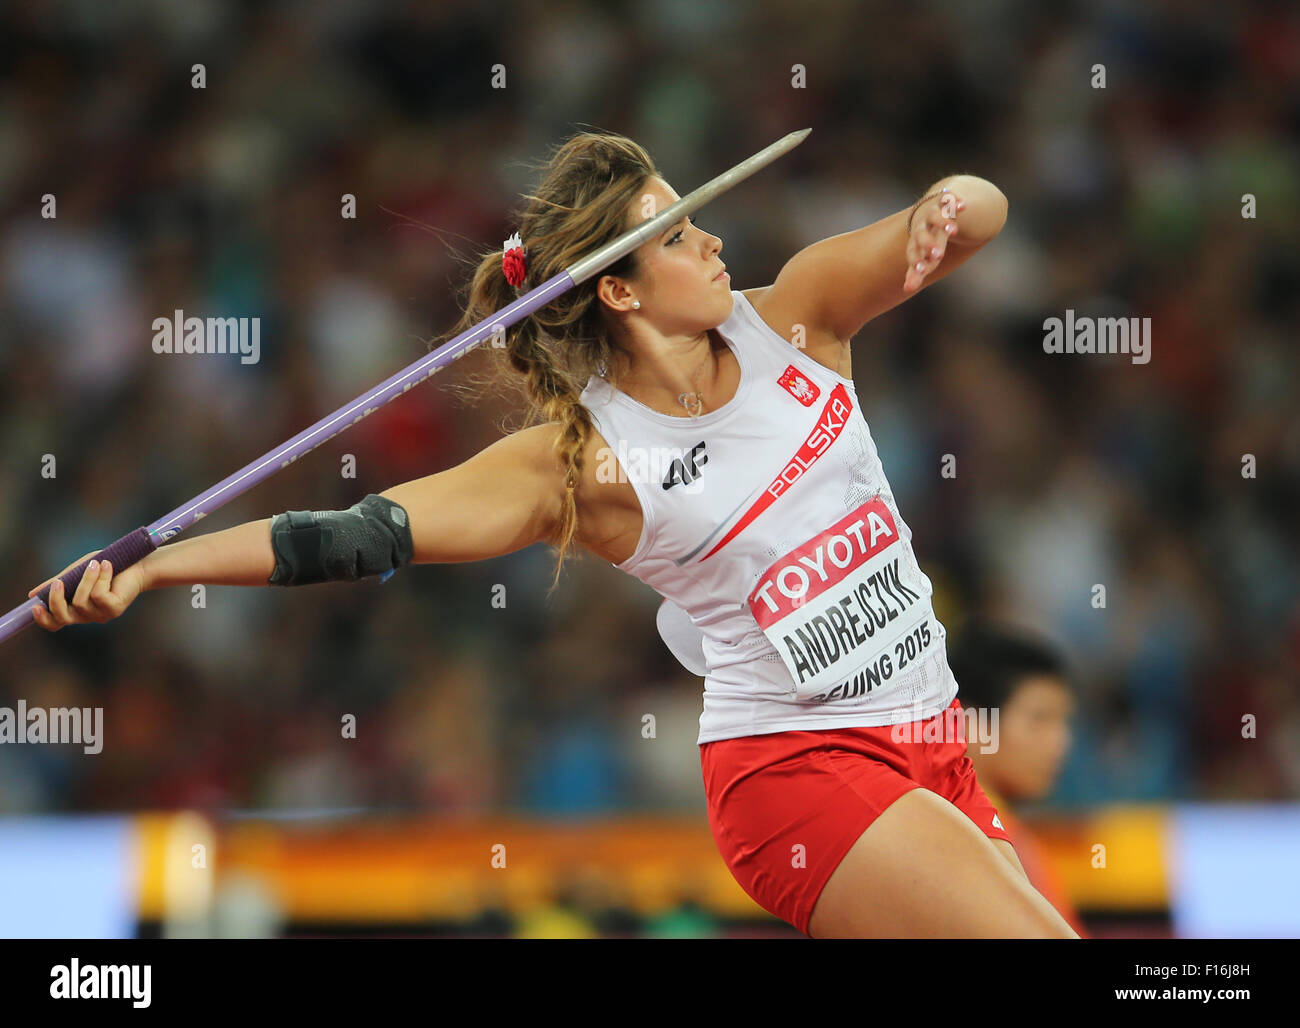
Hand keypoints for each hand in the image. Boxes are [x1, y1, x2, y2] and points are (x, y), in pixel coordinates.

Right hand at [27, 552, 146, 631]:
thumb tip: (32, 594)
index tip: (35, 606)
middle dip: (56, 600)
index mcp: (77, 609)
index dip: (43, 618)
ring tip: (95, 563)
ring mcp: (102, 614)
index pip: (55, 623)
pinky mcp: (115, 608)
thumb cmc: (106, 567)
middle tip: (58, 582)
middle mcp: (88, 616)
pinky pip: (98, 595)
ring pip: (81, 602)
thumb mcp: (76, 573)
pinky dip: (100, 577)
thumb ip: (57, 583)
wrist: (138, 564)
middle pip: (63, 618)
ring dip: (86, 579)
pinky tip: (107, 565)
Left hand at [904, 190, 964, 293]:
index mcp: (916, 243)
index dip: (917, 261)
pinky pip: (948, 199)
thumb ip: (917, 272)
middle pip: (921, 234)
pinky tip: (963, 205)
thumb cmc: (927, 240)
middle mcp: (922, 227)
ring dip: (942, 222)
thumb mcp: (924, 255)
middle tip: (938, 255)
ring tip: (953, 230)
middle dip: (928, 243)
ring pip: (934, 216)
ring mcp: (932, 213)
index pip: (913, 253)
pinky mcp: (945, 201)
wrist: (932, 209)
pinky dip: (954, 201)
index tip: (921, 271)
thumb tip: (907, 289)